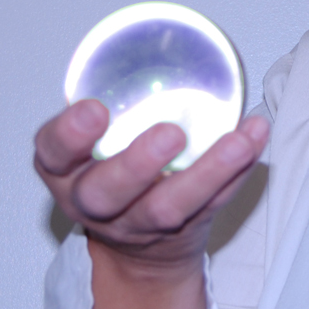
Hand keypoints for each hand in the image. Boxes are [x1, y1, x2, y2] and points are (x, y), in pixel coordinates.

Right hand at [35, 100, 268, 308]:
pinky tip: (255, 139)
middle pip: (106, 192)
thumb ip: (116, 108)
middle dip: (136, 163)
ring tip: (236, 142)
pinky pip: (212, 204)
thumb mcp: (92, 146)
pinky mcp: (183, 233)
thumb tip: (158, 58)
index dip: (70, 135)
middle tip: (168, 134)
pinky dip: (238, 170)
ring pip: (168, 207)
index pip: (54, 153)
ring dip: (206, 171)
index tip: (94, 110)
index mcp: (66, 171)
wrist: (136, 250)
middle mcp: (96, 201)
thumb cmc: (114, 174)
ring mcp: (138, 224)